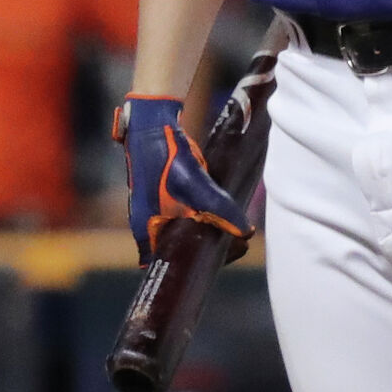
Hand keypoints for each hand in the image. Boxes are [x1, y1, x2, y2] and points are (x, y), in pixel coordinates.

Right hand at [113, 96, 250, 264]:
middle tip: (239, 242)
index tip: (223, 256)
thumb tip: (245, 232)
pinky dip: (206, 218)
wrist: (152, 126)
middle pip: (181, 250)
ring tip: (237, 230)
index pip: (169, 264)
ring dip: (210, 232)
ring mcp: (156, 212)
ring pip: (186, 232)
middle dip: (210, 248)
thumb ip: (218, 208)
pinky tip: (224, 214)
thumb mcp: (195, 185)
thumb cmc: (167, 158)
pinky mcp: (166, 198)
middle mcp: (148, 227)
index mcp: (146, 232)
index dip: (196, 264)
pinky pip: (188, 216)